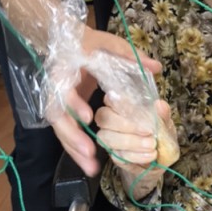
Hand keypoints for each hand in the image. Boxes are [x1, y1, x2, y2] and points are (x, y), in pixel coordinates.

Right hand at [49, 27, 161, 176]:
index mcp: (64, 69)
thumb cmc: (88, 43)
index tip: (89, 116)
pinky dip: (77, 149)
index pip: (63, 88)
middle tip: (90, 152)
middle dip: (73, 137)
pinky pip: (67, 133)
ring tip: (91, 168)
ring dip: (75, 150)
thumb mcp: (109, 44)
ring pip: (61, 130)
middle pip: (58, 116)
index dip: (74, 103)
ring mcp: (58, 102)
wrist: (66, 42)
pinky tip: (90, 164)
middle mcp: (56, 88)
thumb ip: (129, 54)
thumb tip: (155, 68)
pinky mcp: (64, 113)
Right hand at [96, 98, 175, 198]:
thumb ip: (162, 114)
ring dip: (132, 142)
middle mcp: (110, 121)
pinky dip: (136, 156)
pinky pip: (119, 155)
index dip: (122, 104)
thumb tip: (159, 105)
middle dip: (125, 125)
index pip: (110, 99)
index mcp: (120, 107)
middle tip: (148, 131)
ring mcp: (110, 140)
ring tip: (152, 145)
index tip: (139, 112)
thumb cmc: (160, 135)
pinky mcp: (114, 156)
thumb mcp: (165, 123)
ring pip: (109, 138)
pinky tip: (151, 155)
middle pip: (104, 118)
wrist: (163, 158)